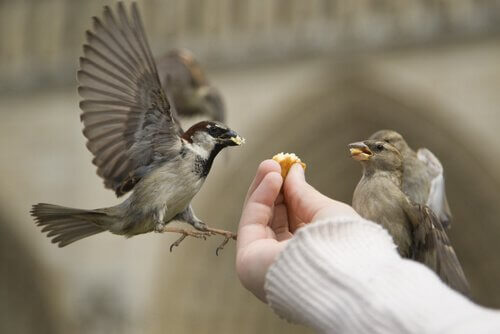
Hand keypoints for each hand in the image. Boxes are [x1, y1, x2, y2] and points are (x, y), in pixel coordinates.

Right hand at [236, 159, 359, 301]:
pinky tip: (271, 178)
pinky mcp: (249, 262)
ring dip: (263, 189)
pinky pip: (251, 222)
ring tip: (272, 166)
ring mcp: (265, 263)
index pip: (290, 221)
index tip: (288, 169)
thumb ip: (304, 193)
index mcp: (307, 255)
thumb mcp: (326, 213)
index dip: (286, 194)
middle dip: (272, 188)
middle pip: (271, 219)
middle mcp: (284, 261)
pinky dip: (258, 197)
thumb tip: (294, 170)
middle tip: (275, 163)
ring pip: (258, 219)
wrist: (342, 273)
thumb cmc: (344, 246)